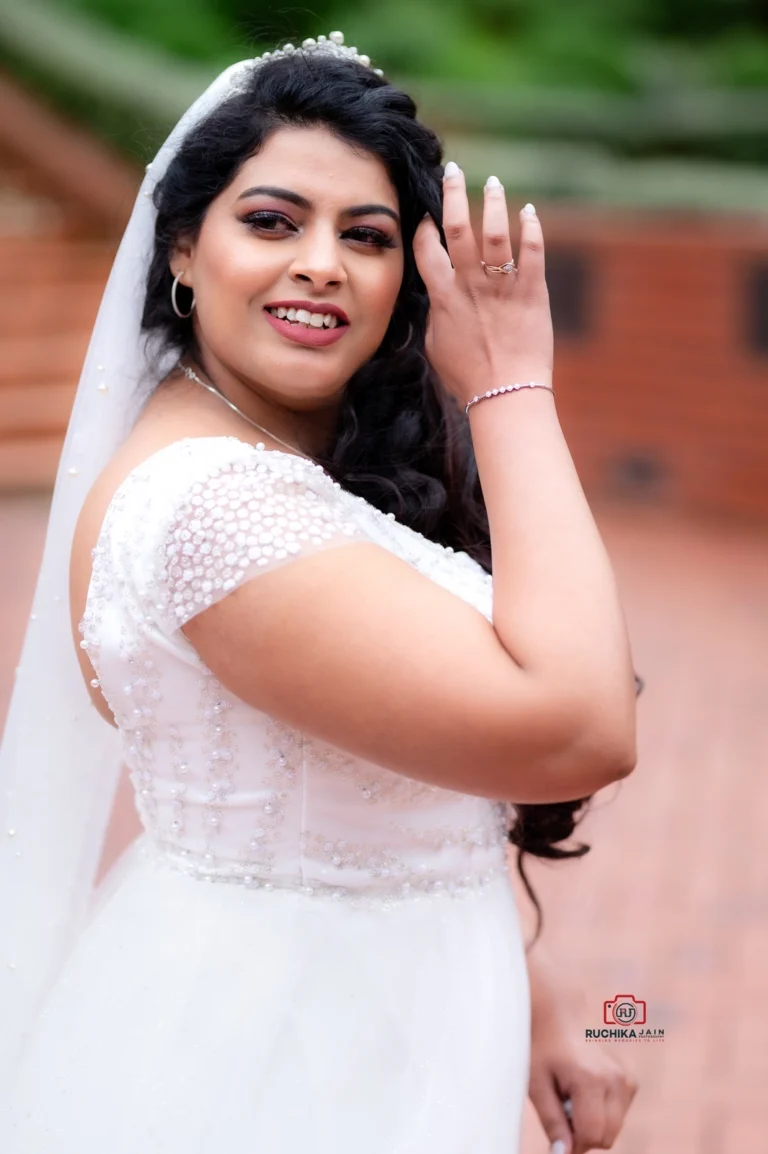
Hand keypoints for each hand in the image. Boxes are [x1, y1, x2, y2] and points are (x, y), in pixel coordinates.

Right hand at [411, 164, 552, 409]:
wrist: (505, 395)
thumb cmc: (467, 379)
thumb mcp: (436, 347)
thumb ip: (436, 315)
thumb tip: (437, 298)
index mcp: (443, 298)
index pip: (427, 250)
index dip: (424, 227)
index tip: (426, 214)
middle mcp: (470, 286)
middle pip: (457, 229)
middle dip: (452, 194)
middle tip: (453, 171)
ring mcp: (502, 287)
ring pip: (494, 233)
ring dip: (493, 203)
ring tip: (493, 183)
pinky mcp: (532, 292)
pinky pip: (532, 251)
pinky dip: (530, 228)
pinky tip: (528, 212)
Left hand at [526, 947, 637, 1152]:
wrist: (558, 1010)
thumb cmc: (541, 1045)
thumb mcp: (537, 1083)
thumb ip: (552, 1122)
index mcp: (591, 1079)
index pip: (592, 1136)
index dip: (573, 1144)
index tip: (556, 1137)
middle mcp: (615, 1079)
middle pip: (607, 1136)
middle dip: (584, 1133)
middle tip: (560, 1108)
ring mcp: (626, 1078)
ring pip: (615, 1127)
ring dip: (593, 1122)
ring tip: (570, 1094)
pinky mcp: (630, 1079)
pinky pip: (619, 1113)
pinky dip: (603, 1111)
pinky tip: (583, 1089)